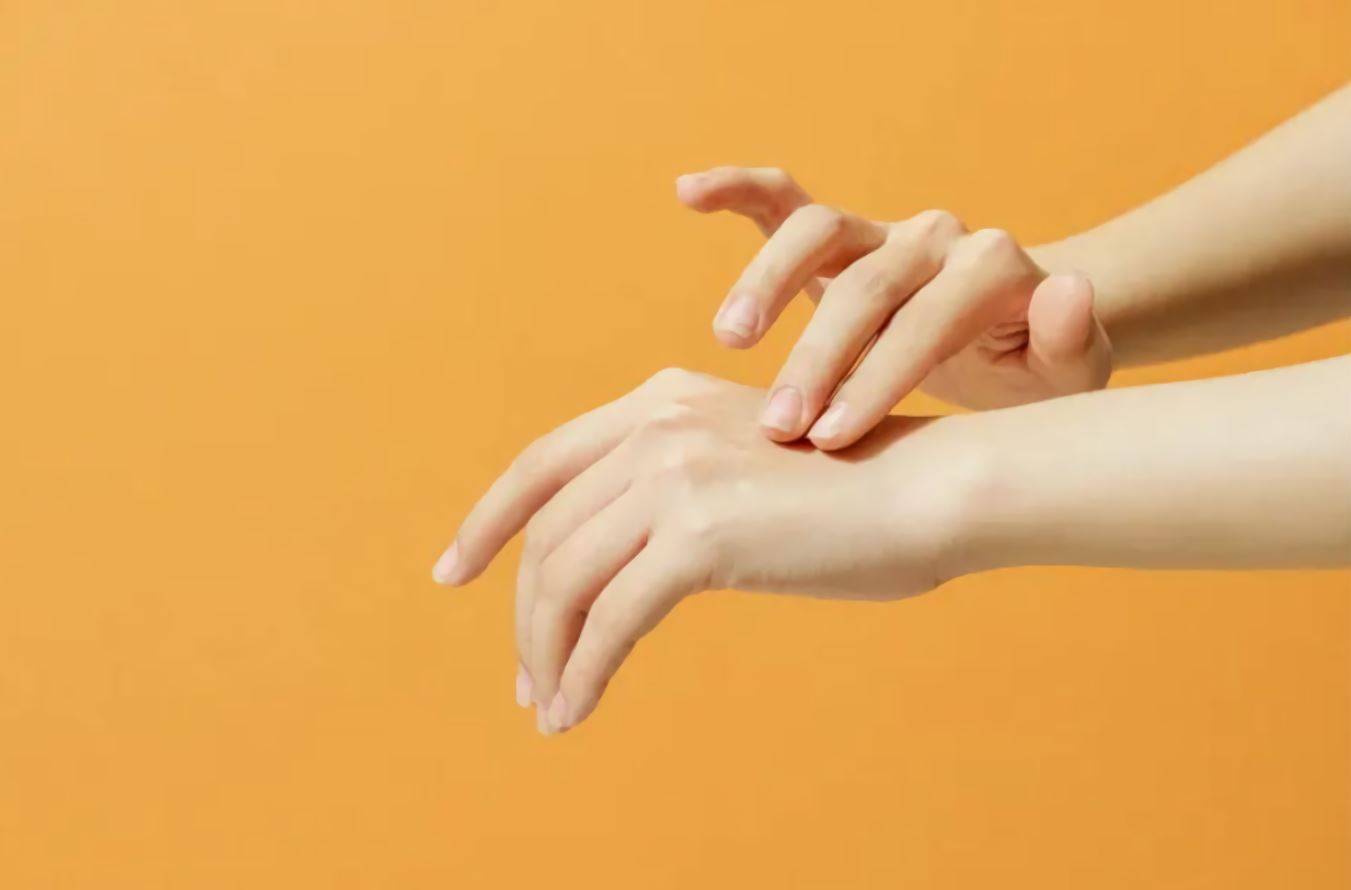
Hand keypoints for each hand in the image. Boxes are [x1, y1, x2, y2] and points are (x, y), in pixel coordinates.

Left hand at [431, 368, 980, 733]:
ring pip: (566, 580)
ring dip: (547, 654)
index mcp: (659, 400)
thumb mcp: (740, 468)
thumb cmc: (848, 495)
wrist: (928, 493)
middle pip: (547, 534)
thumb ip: (671, 488)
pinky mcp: (700, 533)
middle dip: (525, 616)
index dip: (487, 521)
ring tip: (549, 706)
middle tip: (525, 679)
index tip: (454, 572)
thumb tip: (604, 564)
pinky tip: (576, 710)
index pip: (541, 464)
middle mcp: (655, 424)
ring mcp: (674, 474)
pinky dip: (583, 672)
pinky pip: (610, 620)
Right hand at [675, 166, 1113, 446]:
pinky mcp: (838, 236)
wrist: (1016, 341)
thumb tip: (1064, 289)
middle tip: (779, 428)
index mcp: (991, 270)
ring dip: (767, 281)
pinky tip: (687, 194)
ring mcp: (881, 232)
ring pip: (816, 231)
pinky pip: (782, 198)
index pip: (925, 320)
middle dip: (818, 358)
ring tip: (731, 338)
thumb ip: (1071, 340)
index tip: (830, 441)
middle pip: (865, 284)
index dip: (875, 378)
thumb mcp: (1069, 378)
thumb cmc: (1034, 375)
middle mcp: (934, 237)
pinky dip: (736, 190)